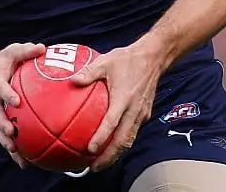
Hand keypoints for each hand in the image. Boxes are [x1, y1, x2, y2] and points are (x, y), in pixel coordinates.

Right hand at [0, 42, 46, 167]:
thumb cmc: (1, 60)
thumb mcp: (12, 51)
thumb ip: (26, 50)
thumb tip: (44, 48)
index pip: (0, 88)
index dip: (7, 94)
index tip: (16, 102)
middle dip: (2, 124)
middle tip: (12, 133)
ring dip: (6, 143)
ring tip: (18, 156)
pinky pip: (3, 135)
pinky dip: (12, 149)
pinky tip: (24, 162)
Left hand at [71, 42, 164, 170]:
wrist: (153, 58)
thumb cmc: (127, 59)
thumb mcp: (105, 62)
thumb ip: (89, 73)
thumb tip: (72, 80)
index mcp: (123, 98)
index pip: (112, 123)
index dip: (101, 138)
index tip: (90, 149)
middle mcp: (134, 110)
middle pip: (123, 141)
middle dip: (109, 157)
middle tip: (94, 167)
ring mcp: (141, 114)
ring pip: (129, 140)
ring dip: (116, 154)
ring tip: (101, 163)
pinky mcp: (145, 114)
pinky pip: (133, 132)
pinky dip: (122, 143)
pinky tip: (111, 145)